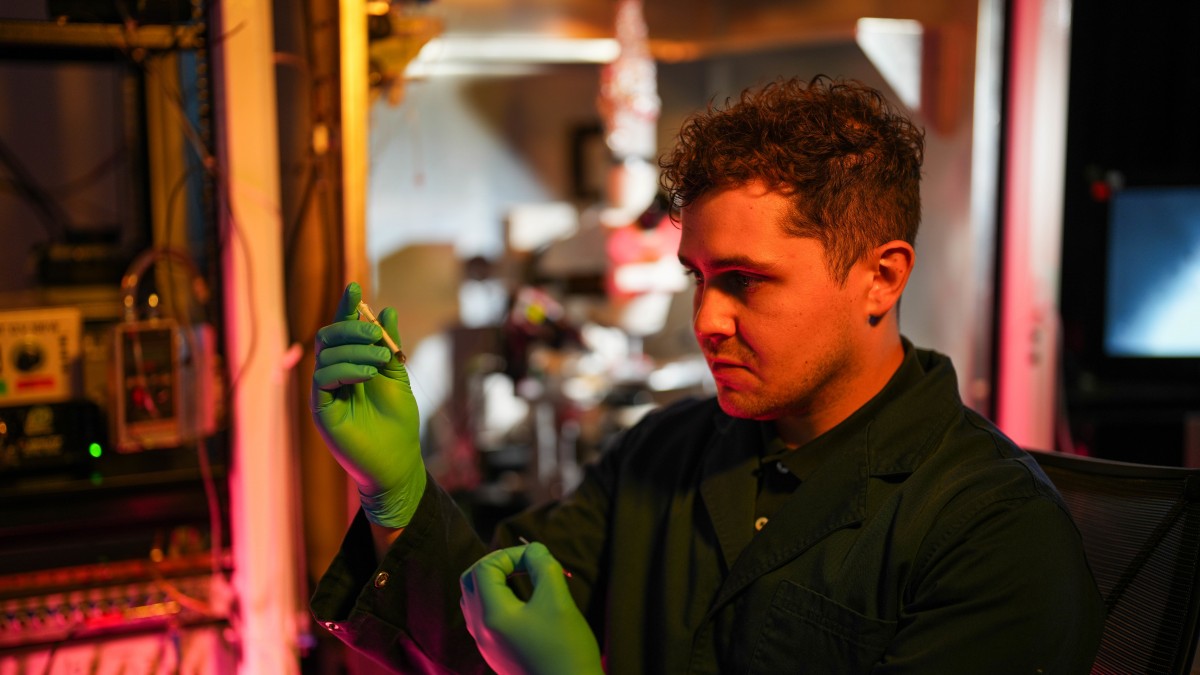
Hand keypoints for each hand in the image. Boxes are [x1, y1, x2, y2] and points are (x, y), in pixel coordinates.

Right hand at [311, 282, 425, 527]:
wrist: (398, 461)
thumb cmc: (398, 423)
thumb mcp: (398, 377)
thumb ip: (390, 347)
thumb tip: (388, 310)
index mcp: (353, 365)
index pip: (344, 331)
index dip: (347, 309)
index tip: (355, 288)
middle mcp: (335, 376)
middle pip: (328, 336)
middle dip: (351, 328)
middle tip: (376, 336)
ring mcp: (326, 392)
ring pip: (325, 354)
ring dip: (354, 350)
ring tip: (378, 363)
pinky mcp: (322, 409)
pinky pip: (322, 378)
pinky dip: (344, 369)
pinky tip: (365, 375)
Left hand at [460, 543, 602, 674]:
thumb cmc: (566, 650)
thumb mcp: (558, 600)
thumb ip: (543, 566)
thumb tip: (533, 550)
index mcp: (492, 615)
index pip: (484, 567)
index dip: (509, 554)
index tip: (536, 559)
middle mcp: (481, 631)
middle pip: (471, 581)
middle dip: (496, 565)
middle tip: (523, 563)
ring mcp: (487, 645)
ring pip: (475, 599)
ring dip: (496, 582)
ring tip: (524, 578)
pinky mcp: (496, 655)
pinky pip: (484, 617)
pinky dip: (499, 600)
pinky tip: (525, 604)